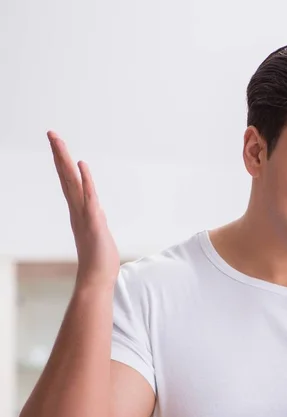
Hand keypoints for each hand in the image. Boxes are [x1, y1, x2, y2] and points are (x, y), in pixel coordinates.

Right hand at [48, 131, 119, 289]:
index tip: (58, 144)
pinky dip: (86, 181)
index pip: (70, 182)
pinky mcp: (94, 223)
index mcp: (79, 211)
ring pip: (73, 183)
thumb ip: (95, 220)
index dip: (63, 163)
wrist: (98, 279)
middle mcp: (78, 210)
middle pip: (67, 177)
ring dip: (66, 161)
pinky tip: (82, 165)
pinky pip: (89, 198)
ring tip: (58, 141)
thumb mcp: (98, 233)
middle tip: (51, 133)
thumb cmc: (100, 259)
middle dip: (59, 154)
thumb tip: (96, 211)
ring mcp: (84, 216)